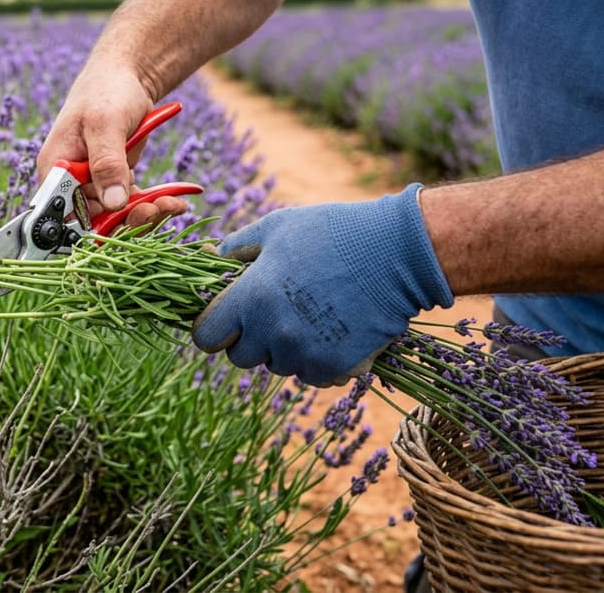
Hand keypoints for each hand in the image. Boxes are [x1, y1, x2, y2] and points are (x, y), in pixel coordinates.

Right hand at [37, 67, 188, 225]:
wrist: (128, 77)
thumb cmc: (107, 91)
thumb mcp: (105, 124)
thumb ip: (106, 163)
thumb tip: (112, 203)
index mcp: (56, 167)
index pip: (64, 211)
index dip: (91, 222)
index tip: (123, 216)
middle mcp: (71, 181)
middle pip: (93, 219)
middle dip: (127, 219)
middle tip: (155, 210)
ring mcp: (93, 183)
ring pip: (116, 216)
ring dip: (145, 214)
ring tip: (171, 204)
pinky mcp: (114, 182)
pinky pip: (130, 205)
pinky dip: (153, 205)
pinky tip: (175, 201)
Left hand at [191, 184, 453, 385]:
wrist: (398, 253)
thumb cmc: (332, 232)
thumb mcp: (277, 228)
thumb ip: (236, 248)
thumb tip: (207, 255)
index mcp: (250, 297)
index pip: (206, 336)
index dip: (212, 327)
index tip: (226, 318)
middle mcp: (273, 332)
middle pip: (240, 357)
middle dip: (250, 338)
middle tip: (273, 311)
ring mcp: (305, 353)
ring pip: (277, 366)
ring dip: (285, 348)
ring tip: (310, 313)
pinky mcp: (335, 367)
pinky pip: (310, 375)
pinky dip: (316, 360)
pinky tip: (331, 330)